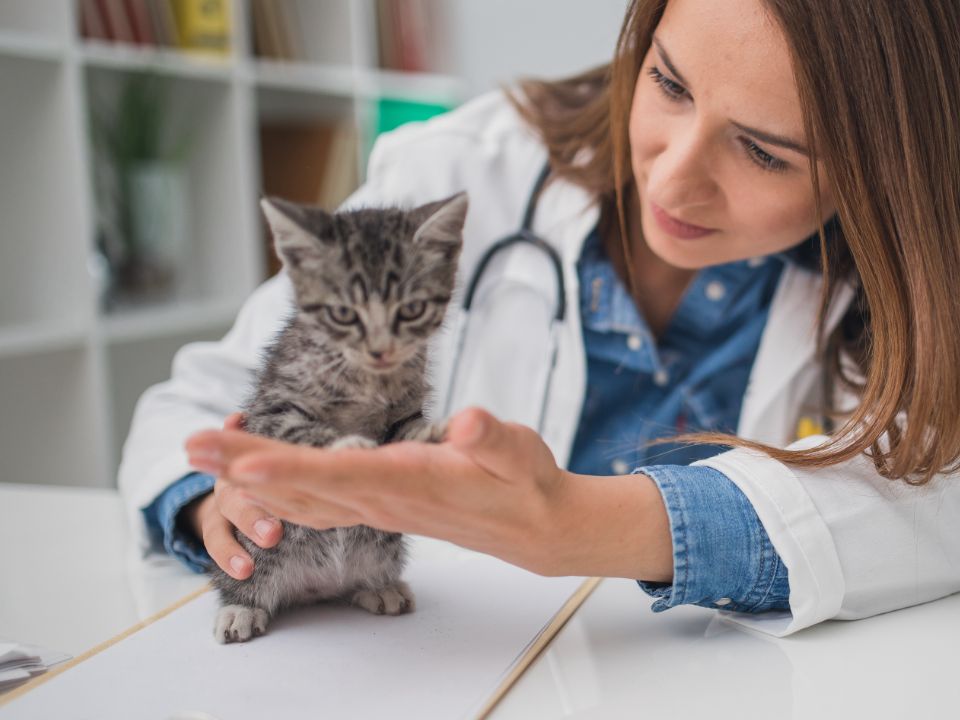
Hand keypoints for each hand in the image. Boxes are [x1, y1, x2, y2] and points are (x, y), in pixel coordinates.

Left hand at [185, 408, 569, 574]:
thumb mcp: (520, 451)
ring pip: (300, 497)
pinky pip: (314, 503)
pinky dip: (276, 490)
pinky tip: (254, 482)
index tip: (241, 464)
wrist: (530, 527)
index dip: (289, 469)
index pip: (339, 476)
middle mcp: (382, 499)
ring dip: (249, 475)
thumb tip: (469, 423)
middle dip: (243, 465)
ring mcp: (375, 506)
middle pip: (302, 486)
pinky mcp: (377, 505)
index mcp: (409, 481)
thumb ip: (493, 438)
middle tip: (192, 445)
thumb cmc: (523, 482)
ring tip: (205, 454)